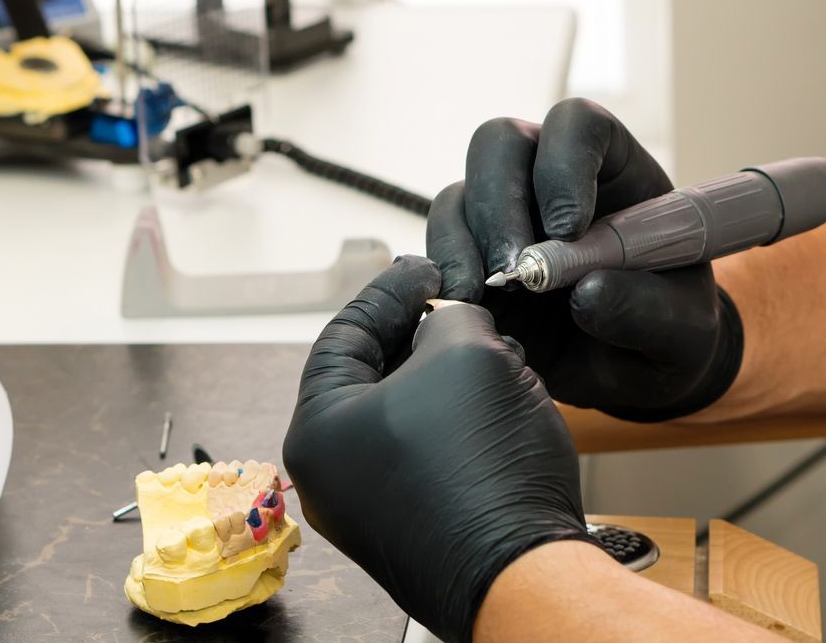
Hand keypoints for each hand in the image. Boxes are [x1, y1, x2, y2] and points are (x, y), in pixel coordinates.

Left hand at [284, 256, 593, 642]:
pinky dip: (455, 416)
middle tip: (455, 303)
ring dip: (446, 375)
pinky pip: (425, 451)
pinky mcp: (413, 522)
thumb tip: (449, 320)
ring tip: (490, 349)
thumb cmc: (482, 468)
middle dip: (420, 334)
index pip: (342, 336)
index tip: (425, 269)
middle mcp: (331, 473)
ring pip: (404, 413)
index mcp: (318, 430)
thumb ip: (448, 317)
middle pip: (370, 376)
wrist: (527, 575)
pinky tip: (497, 397)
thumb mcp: (466, 354)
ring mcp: (370, 504)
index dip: (388, 293)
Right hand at [426, 98, 742, 420]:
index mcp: (609, 169)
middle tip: (513, 269)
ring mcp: (498, 220)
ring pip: (457, 198)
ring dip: (462, 246)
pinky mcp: (467, 262)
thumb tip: (586, 294)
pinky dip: (442, 279)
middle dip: (499, 204)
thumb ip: (646, 309)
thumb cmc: (665, 334)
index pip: (576, 125)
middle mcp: (543, 180)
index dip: (565, 163)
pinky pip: (435, 252)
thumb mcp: (681, 330)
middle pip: (498, 144)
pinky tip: (462, 312)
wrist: (628, 374)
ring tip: (480, 299)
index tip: (570, 228)